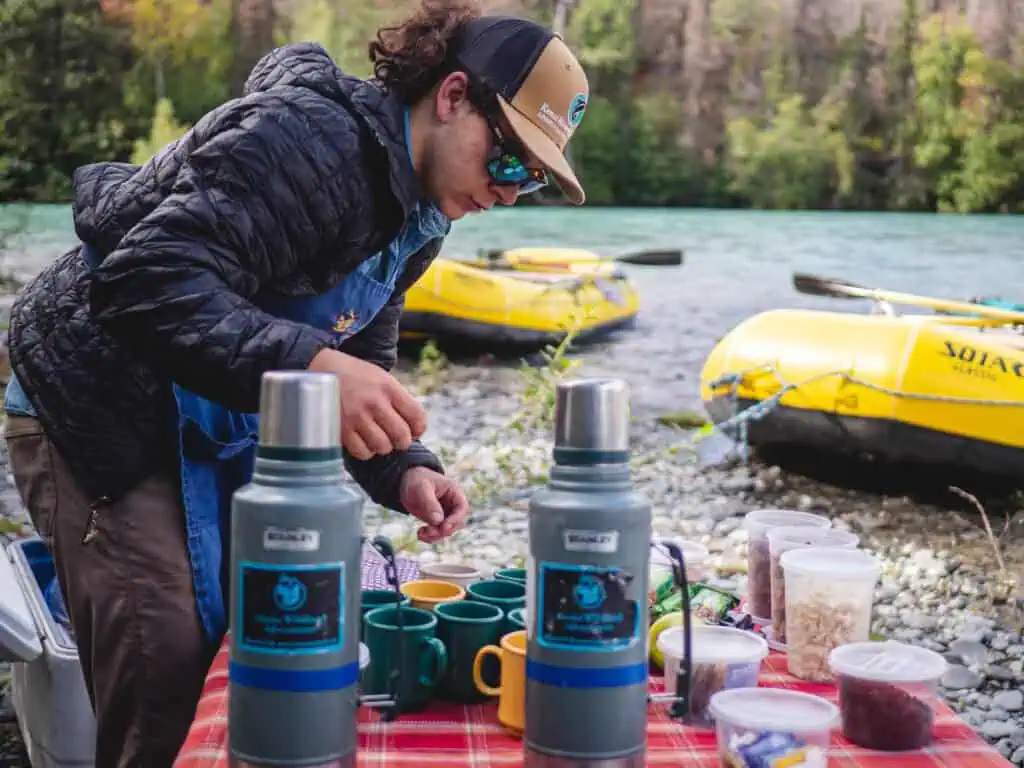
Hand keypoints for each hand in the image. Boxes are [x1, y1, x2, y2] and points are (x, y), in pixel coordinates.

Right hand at [309, 349, 426, 459]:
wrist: (321, 369)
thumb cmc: (355, 375)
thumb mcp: (381, 377)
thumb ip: (397, 399)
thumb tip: (413, 426)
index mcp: (388, 387)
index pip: (417, 416)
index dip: (419, 428)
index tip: (415, 431)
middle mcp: (374, 402)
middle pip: (402, 436)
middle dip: (402, 441)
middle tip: (396, 438)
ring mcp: (357, 417)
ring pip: (383, 447)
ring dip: (383, 446)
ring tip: (378, 438)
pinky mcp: (341, 429)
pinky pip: (362, 452)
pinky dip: (366, 451)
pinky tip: (364, 442)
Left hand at [399, 467, 469, 542]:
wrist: (406, 481)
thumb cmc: (416, 480)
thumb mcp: (421, 488)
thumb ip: (430, 503)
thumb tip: (438, 521)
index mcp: (454, 492)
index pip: (462, 508)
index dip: (455, 519)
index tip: (443, 526)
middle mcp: (452, 504)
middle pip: (457, 523)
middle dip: (444, 530)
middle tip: (428, 531)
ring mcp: (445, 514)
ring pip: (448, 530)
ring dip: (436, 536)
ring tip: (421, 534)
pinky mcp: (436, 520)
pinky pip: (438, 532)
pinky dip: (430, 537)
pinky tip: (420, 534)